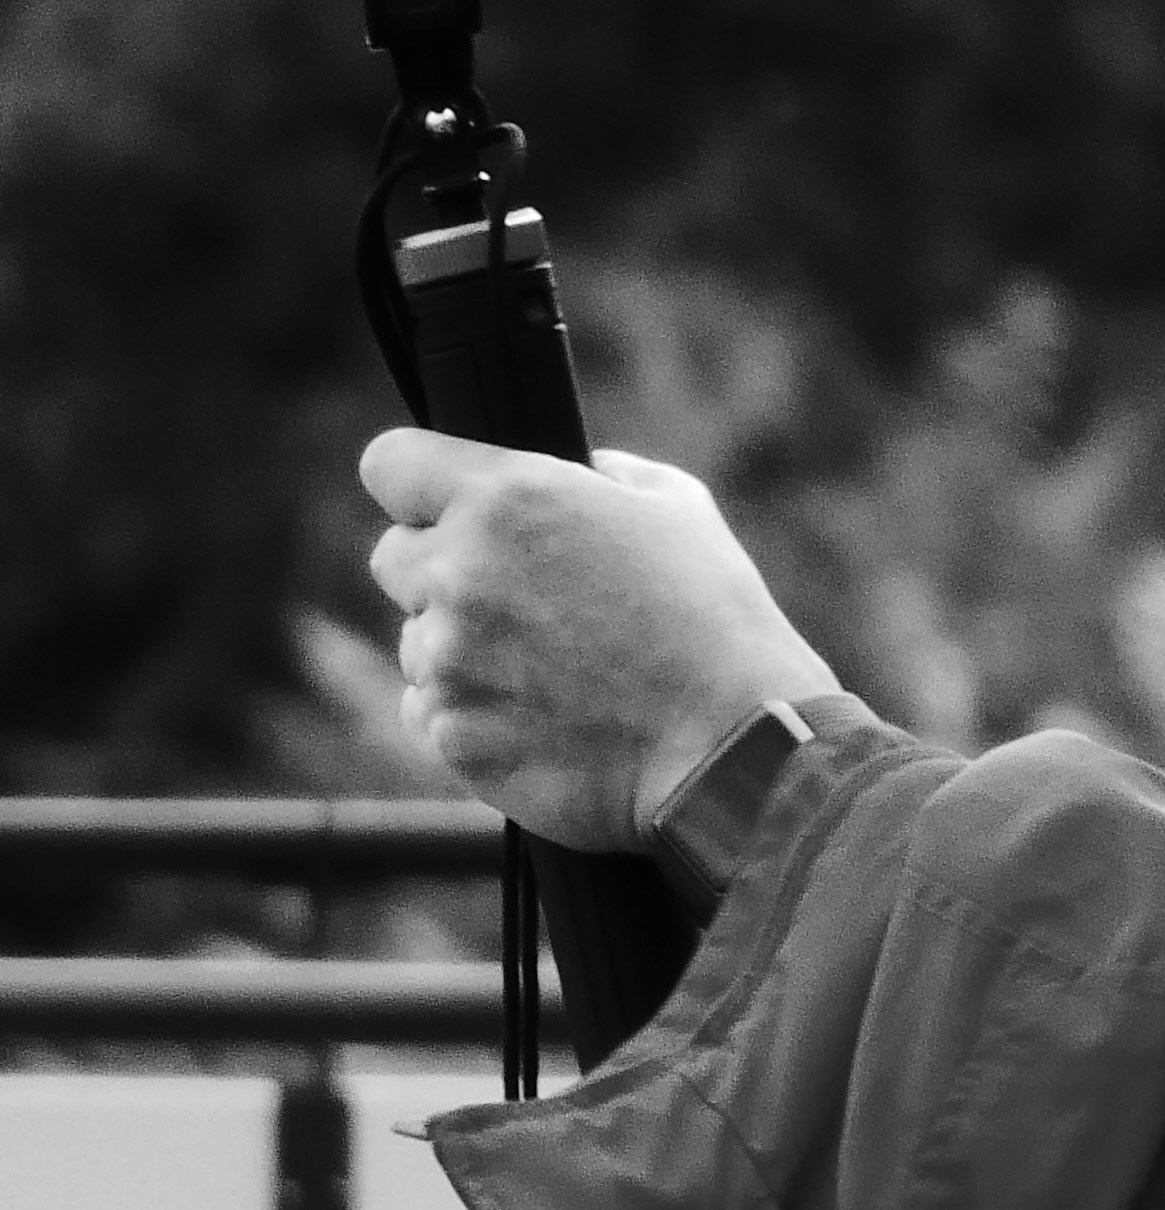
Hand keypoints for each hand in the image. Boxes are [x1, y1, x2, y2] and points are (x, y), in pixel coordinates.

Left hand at [360, 428, 837, 850]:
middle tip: (519, 602)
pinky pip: (428, 714)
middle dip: (441, 572)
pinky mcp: (451, 735)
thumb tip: (577, 475)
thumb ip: (601, 475)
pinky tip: (542, 719)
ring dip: (461, 652)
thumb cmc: (714, 619)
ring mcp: (447, 660)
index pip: (389, 463)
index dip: (415, 485)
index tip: (440, 506)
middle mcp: (459, 571)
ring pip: (416, 644)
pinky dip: (469, 715)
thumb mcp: (675, 506)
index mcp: (508, 497)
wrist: (731, 745)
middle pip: (392, 558)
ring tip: (551, 673)